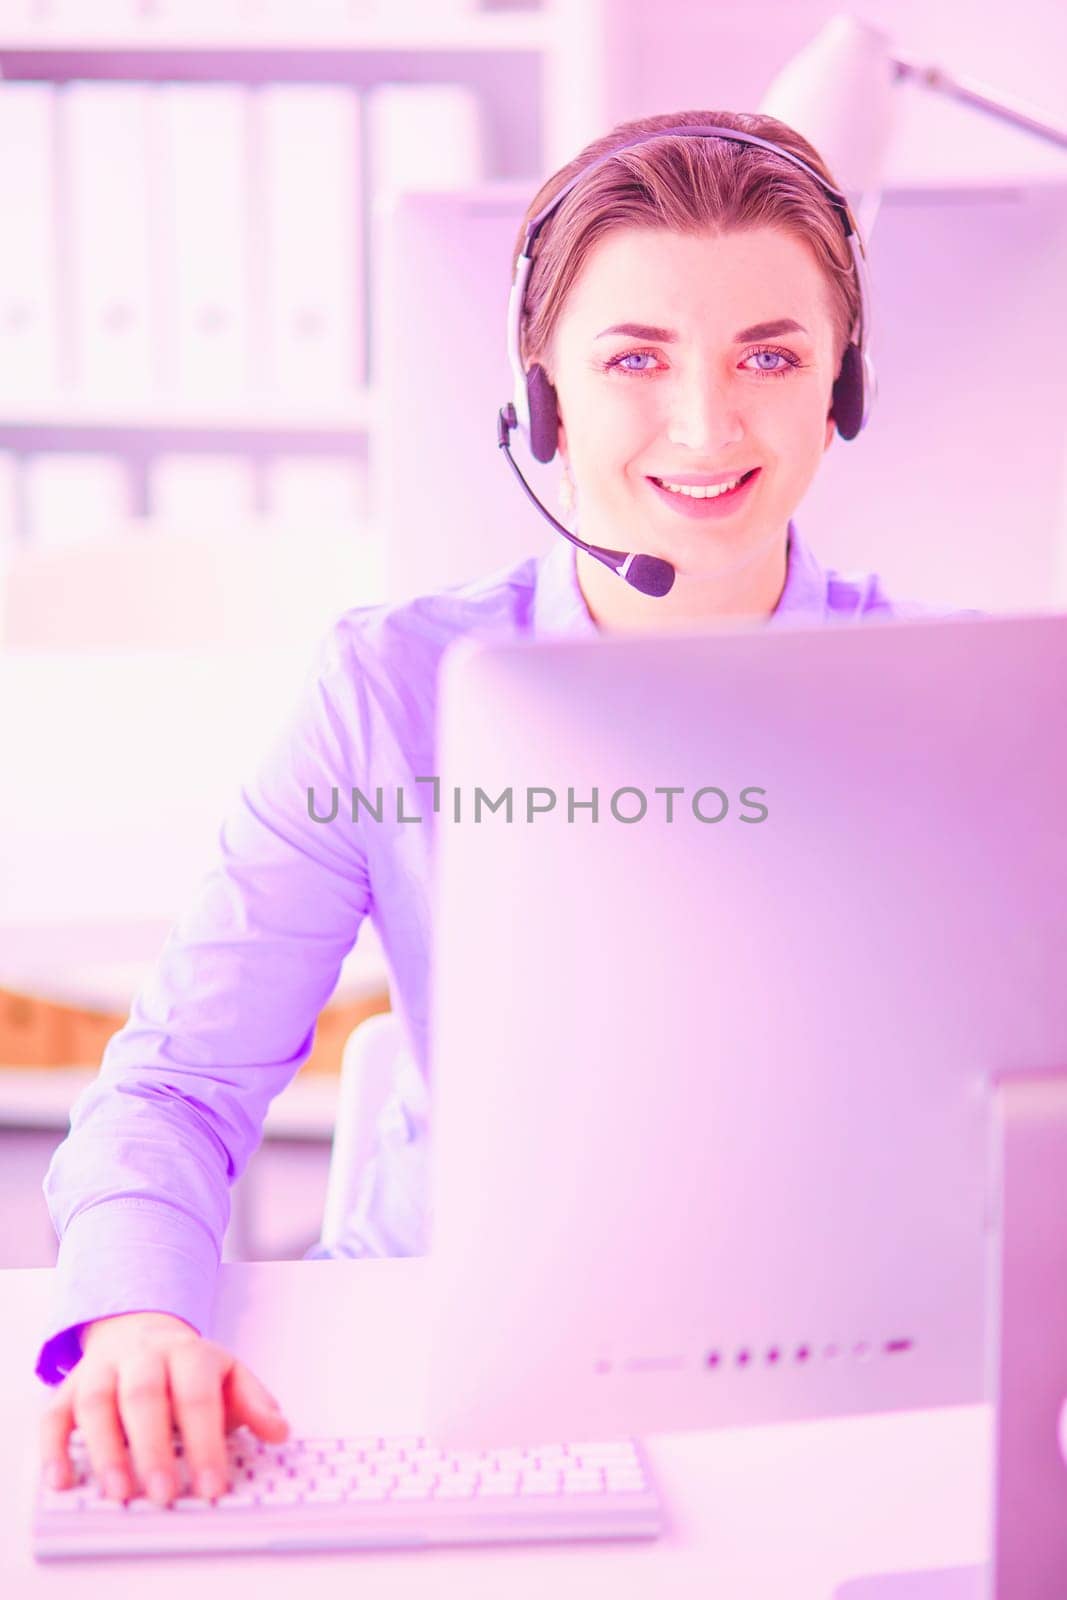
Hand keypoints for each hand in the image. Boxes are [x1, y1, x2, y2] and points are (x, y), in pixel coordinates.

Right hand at [39, 1311, 288, 1504]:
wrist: (138, 1327)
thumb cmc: (186, 1365)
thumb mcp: (227, 1372)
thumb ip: (253, 1402)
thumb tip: (279, 1431)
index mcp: (186, 1352)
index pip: (197, 1396)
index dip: (205, 1443)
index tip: (212, 1487)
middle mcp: (141, 1357)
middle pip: (144, 1395)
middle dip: (154, 1447)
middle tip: (164, 1494)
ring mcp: (101, 1370)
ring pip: (97, 1403)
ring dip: (106, 1450)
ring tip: (120, 1493)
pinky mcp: (69, 1389)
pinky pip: (54, 1416)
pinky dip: (55, 1448)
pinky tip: (63, 1481)